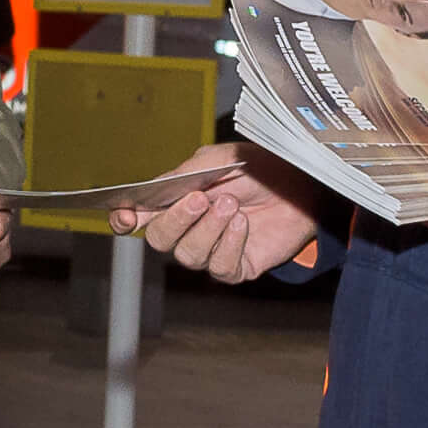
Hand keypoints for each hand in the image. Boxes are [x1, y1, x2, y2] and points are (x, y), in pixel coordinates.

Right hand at [125, 143, 324, 282]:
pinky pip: (219, 266)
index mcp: (176, 200)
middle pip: (159, 239)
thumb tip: (156, 191)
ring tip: (232, 205)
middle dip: (175, 220)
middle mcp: (188, 229)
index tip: (125, 215)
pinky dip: (230, 243)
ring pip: (188, 254)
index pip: (138, 216)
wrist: (303, 184)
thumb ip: (185, 174)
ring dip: (208, 229)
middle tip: (200, 199)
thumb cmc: (260, 168)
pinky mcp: (235, 267)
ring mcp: (210, 251)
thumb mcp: (219, 160)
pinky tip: (243, 224)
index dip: (125, 219)